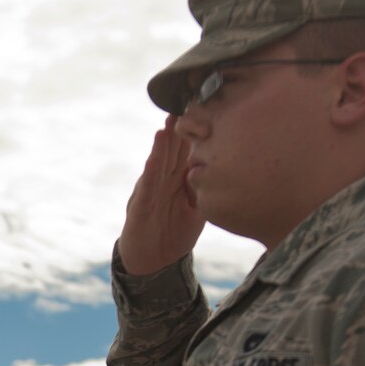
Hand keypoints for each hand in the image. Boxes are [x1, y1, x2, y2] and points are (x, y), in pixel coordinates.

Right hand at [115, 118, 202, 276]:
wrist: (153, 262)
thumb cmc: (176, 233)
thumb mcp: (198, 209)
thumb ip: (206, 189)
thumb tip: (224, 172)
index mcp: (179, 180)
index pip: (188, 151)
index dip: (195, 132)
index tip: (206, 110)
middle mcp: (164, 180)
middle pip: (172, 150)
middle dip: (178, 128)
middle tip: (185, 103)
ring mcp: (151, 191)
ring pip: (158, 163)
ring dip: (163, 144)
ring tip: (168, 123)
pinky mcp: (140, 206)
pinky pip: (146, 186)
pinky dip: (150, 171)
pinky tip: (154, 157)